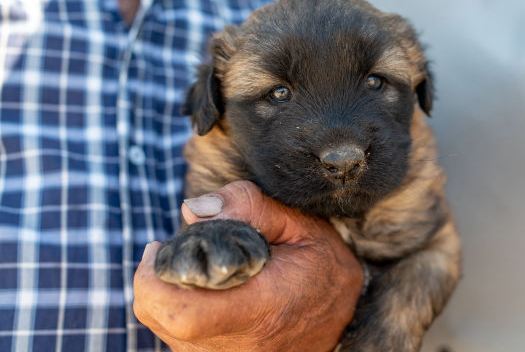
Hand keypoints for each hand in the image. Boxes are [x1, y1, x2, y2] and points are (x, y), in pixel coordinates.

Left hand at [133, 181, 363, 350]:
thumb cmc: (323, 262)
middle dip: (155, 281)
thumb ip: (246, 207)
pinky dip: (178, 311)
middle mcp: (244, 345)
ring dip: (166, 296)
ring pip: (167, 333)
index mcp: (262, 308)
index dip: (154, 281)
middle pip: (164, 321)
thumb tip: (192, 210)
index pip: (183, 313)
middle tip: (171, 249)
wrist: (349, 311)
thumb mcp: (298, 222)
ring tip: (192, 267)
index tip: (159, 247)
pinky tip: (200, 289)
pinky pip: (181, 341)